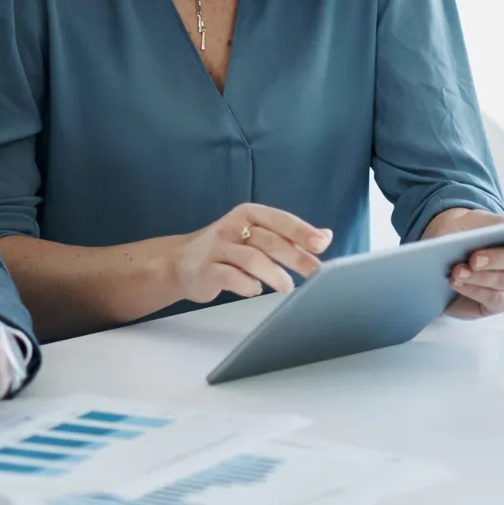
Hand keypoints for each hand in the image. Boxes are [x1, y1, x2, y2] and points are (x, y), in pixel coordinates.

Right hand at [167, 203, 332, 303]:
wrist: (178, 262)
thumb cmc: (226, 249)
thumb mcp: (257, 235)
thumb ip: (289, 235)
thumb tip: (325, 235)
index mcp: (247, 214)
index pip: (279, 219)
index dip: (301, 231)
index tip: (322, 244)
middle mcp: (231, 227)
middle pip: (269, 240)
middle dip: (296, 258)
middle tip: (316, 274)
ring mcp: (216, 248)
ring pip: (251, 259)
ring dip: (274, 274)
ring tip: (287, 287)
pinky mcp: (205, 270)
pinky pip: (230, 277)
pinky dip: (247, 285)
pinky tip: (255, 290)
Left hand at [426, 209, 503, 317]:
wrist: (438, 252)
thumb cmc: (460, 233)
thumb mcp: (468, 221)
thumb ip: (489, 223)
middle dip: (497, 259)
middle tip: (473, 259)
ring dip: (481, 277)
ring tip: (457, 272)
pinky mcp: (500, 302)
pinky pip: (498, 300)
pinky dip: (475, 291)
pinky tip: (458, 283)